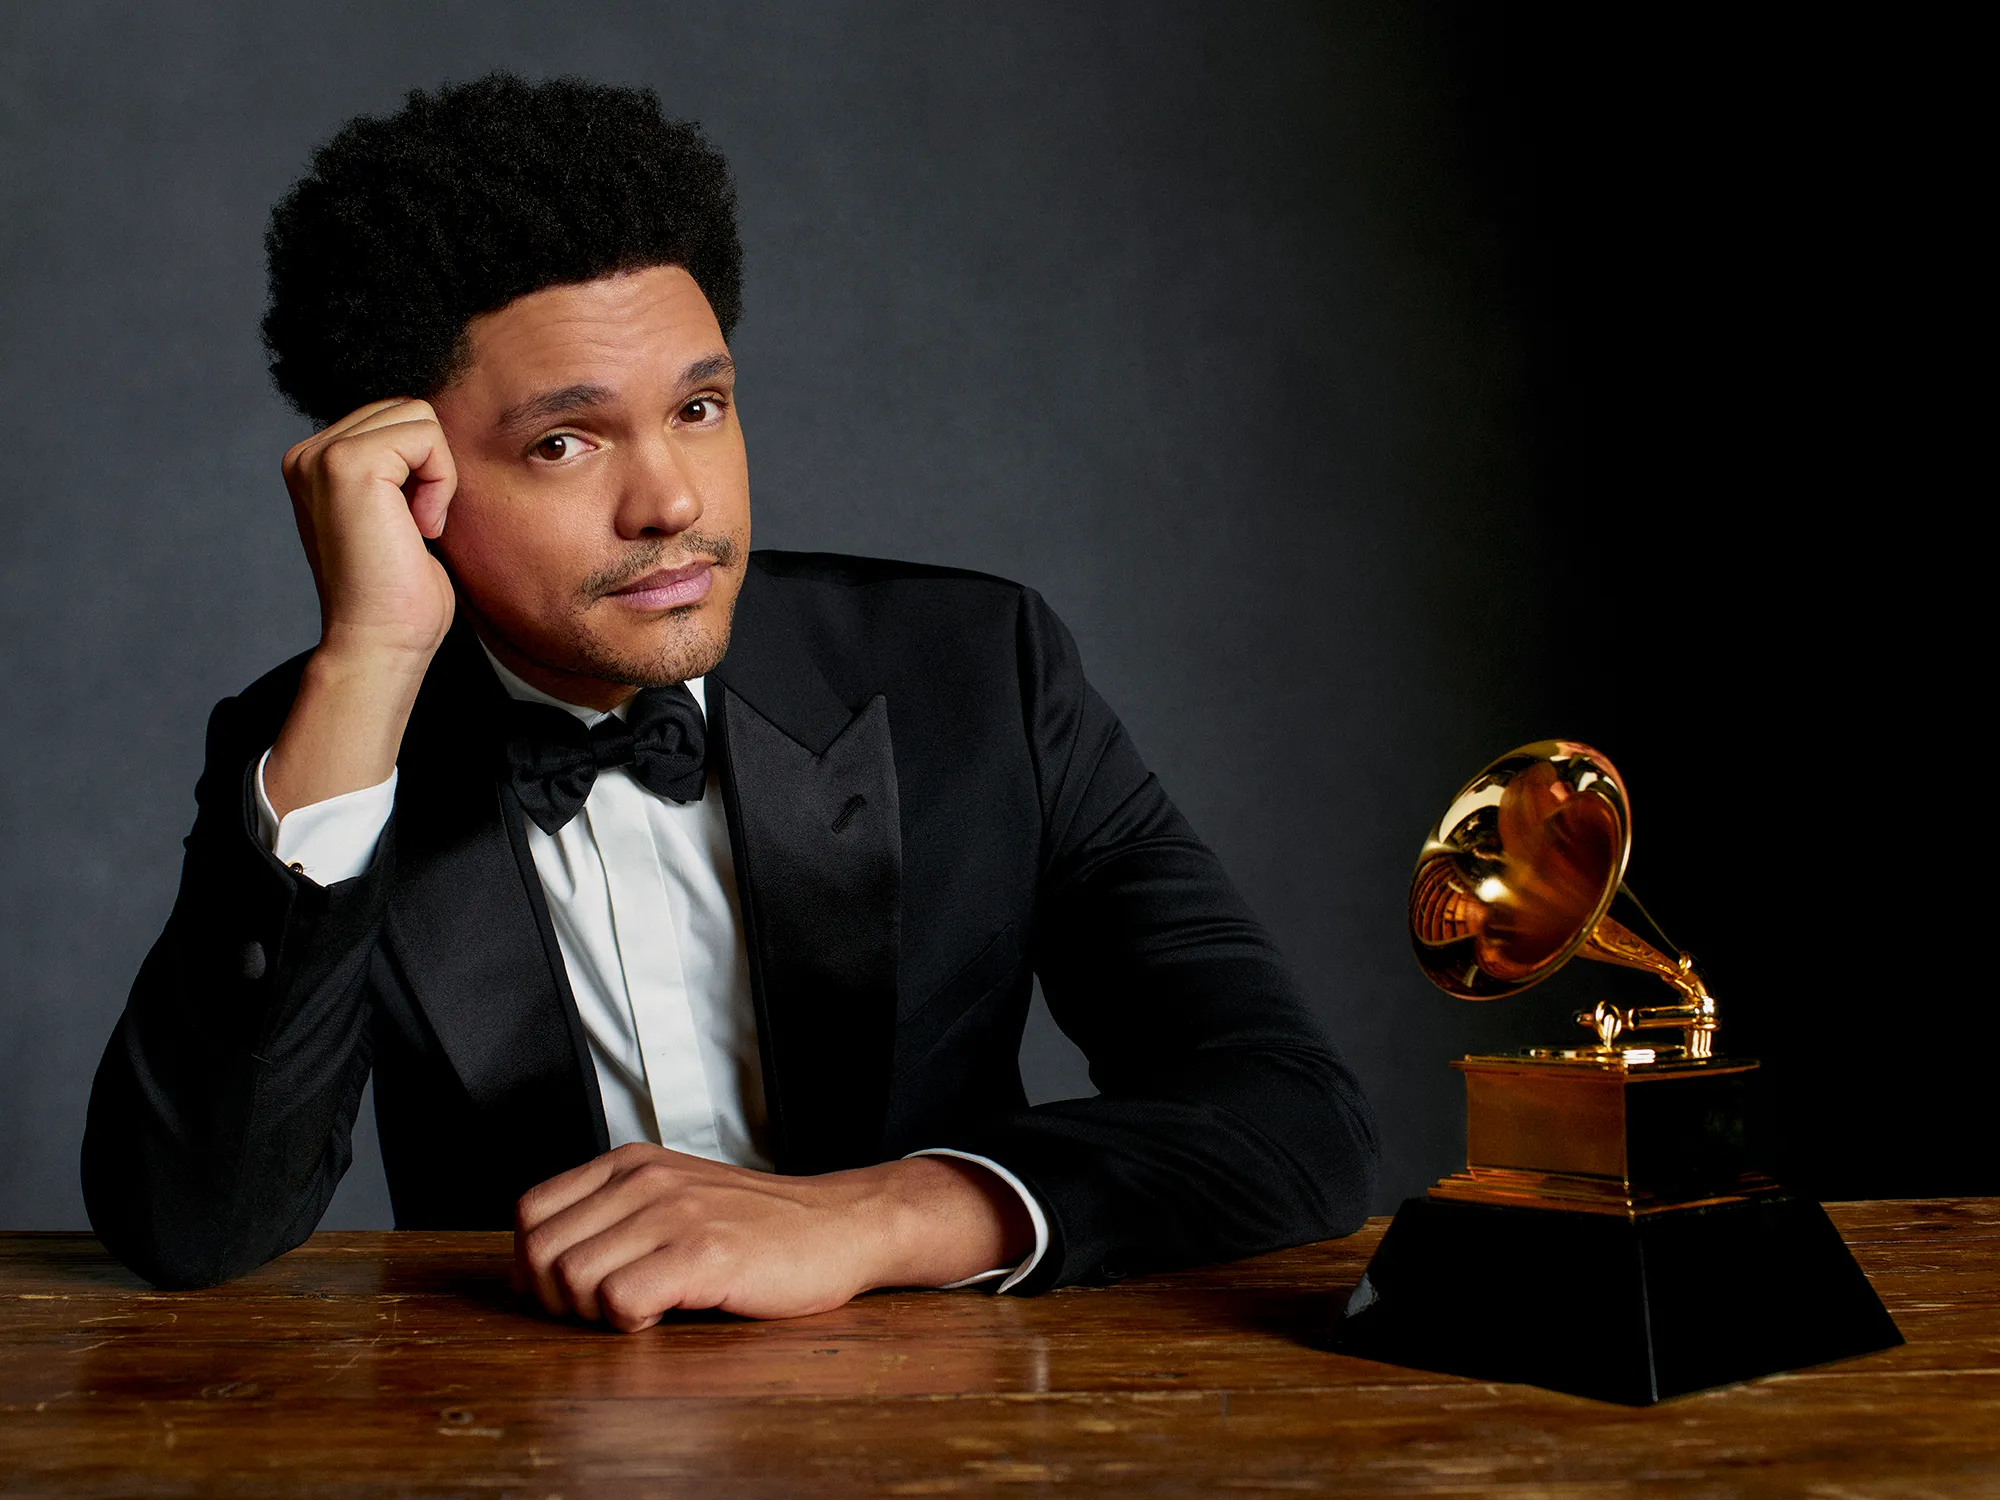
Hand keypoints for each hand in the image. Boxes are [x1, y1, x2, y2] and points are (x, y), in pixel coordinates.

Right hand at [265, 399, 458, 818]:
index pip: (395, 418)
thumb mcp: (396, 515)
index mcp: (315, 462)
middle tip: (415, 527)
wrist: (380, 642)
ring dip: (437, 475)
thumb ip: (399, 469)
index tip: (409, 526)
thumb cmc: (399, 594)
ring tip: (414, 527)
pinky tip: (419, 526)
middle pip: (408, 409)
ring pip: (419, 416)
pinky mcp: (348, 463)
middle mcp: (308, 452)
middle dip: (430, 467)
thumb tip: (432, 431)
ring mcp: (322, 455)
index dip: (422, 468)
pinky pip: (427, 436)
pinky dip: (440, 482)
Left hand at [512, 1144, 1033, 1330]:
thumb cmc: (757, 1225)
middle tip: (603, 1308)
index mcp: (629, 1163)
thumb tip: (540, 1265)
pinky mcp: (704, 1253)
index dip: (535, 1263)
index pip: (531, 1212)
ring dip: (594, 1312)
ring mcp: (674, 1213)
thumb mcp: (673, 1196)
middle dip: (558, 1297)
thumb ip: (613, 1215)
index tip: (570, 1289)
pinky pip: (620, 1299)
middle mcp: (644, 1179)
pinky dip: (630, 1321)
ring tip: (639, 1308)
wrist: (838, 1226)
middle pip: (541, 1251)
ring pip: (573, 1277)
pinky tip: (665, 1311)